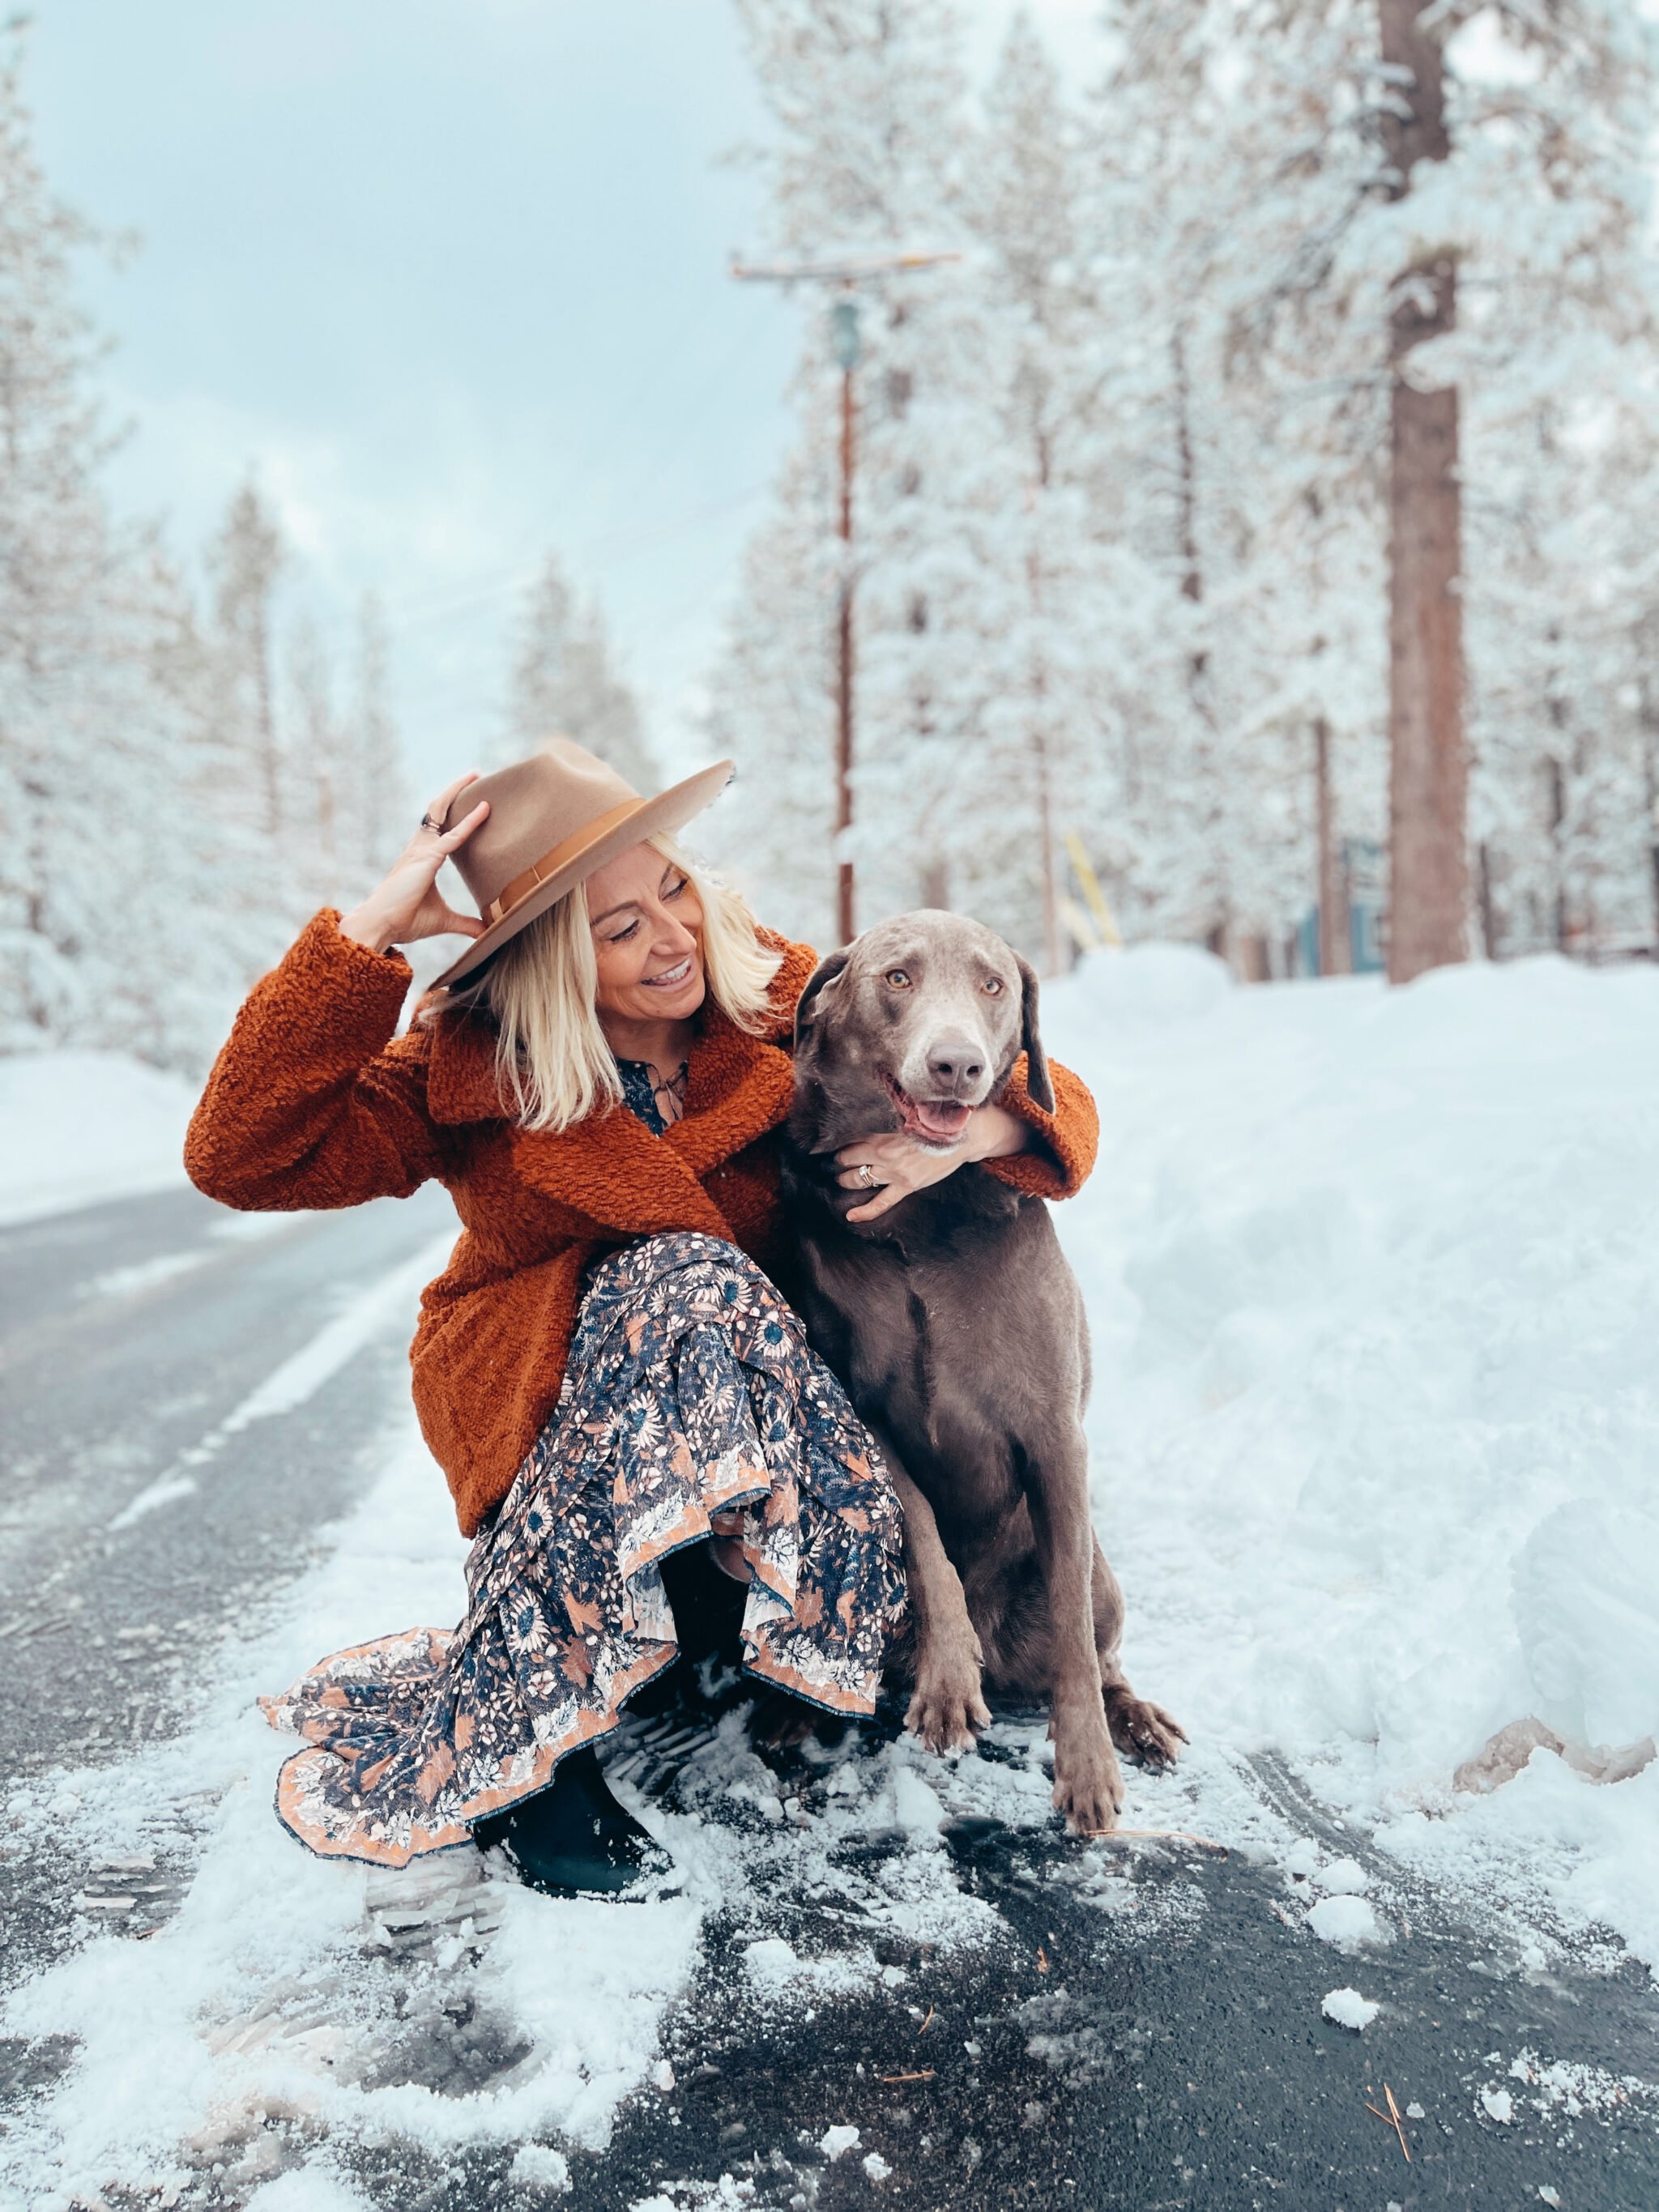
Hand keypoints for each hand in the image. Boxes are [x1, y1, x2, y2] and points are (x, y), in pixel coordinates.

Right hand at [338, 773, 490, 953]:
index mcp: (421, 857)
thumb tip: (486, 931)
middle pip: (438, 809)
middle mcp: (419, 848)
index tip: (472, 799)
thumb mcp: (443, 920)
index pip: (441, 826)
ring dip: (457, 791)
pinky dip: (470, 822)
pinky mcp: (426, 859)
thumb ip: (465, 923)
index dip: (455, 811)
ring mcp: (421, 850)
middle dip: (454, 790)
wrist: (381, 926)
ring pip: (441, 811)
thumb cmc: (405, 921)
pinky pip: (454, 836)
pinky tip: (484, 809)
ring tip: (475, 776)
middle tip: (474, 776)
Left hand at [836, 1102, 1028, 1222]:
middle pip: (849, 1158)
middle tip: (834, 1159)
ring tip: (840, 1178)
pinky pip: (882, 1202)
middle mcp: (886, 1152)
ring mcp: (895, 1172)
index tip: (832, 1139)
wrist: (965, 1135)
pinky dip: (865, 1211)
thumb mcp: (910, 1110)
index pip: (851, 1136)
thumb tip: (872, 1100)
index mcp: (885, 1129)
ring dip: (846, 1179)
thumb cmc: (939, 1119)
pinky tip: (850, 1216)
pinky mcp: (906, 1185)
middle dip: (839, 1159)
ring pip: (859, 1179)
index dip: (840, 1138)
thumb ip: (889, 1112)